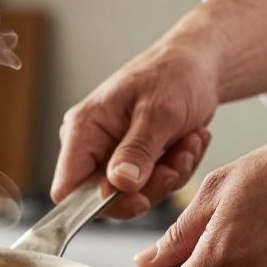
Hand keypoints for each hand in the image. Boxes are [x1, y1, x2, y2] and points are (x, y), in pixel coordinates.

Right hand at [52, 44, 216, 218]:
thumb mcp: (160, 112)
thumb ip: (138, 150)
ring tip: (189, 142)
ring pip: (134, 195)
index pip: (67, 189)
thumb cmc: (175, 73)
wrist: (199, 64)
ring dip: (170, 175)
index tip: (140, 197)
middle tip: (177, 161)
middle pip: (106, 198)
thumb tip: (119, 185)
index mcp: (83, 130)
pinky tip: (189, 142)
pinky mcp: (133, 162)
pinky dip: (177, 170)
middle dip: (149, 186)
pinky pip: (152, 186)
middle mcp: (91, 146)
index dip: (97, 203)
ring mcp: (111, 156)